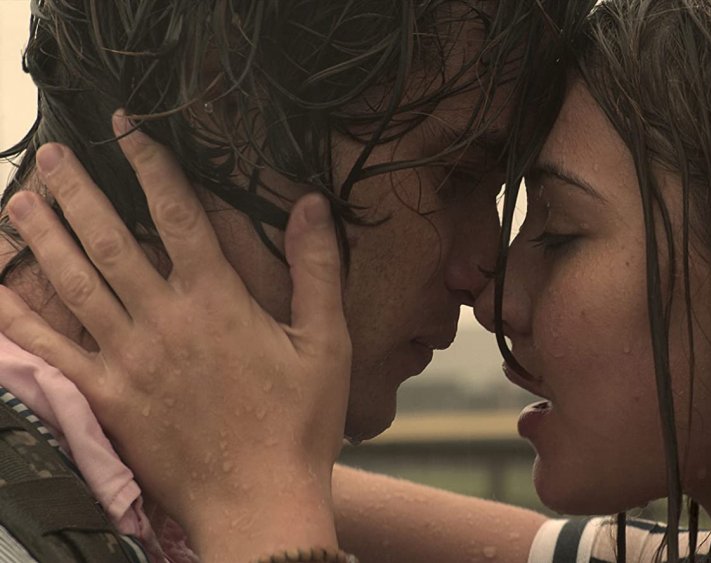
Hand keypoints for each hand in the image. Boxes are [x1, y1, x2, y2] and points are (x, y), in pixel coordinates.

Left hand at [0, 112, 349, 559]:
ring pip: (74, 283)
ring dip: (43, 237)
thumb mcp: (326, 342)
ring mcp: (127, 359)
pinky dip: (18, 319)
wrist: (258, 498)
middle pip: (110, 240)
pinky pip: (51, 350)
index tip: (129, 130)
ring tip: (20, 199)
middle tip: (54, 154)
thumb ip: (316, 269)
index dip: (151, 166)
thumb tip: (311, 204)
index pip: (177, 216)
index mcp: (217, 302)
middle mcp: (163, 320)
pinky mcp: (105, 396)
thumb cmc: (299, 423)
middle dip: (79, 191)